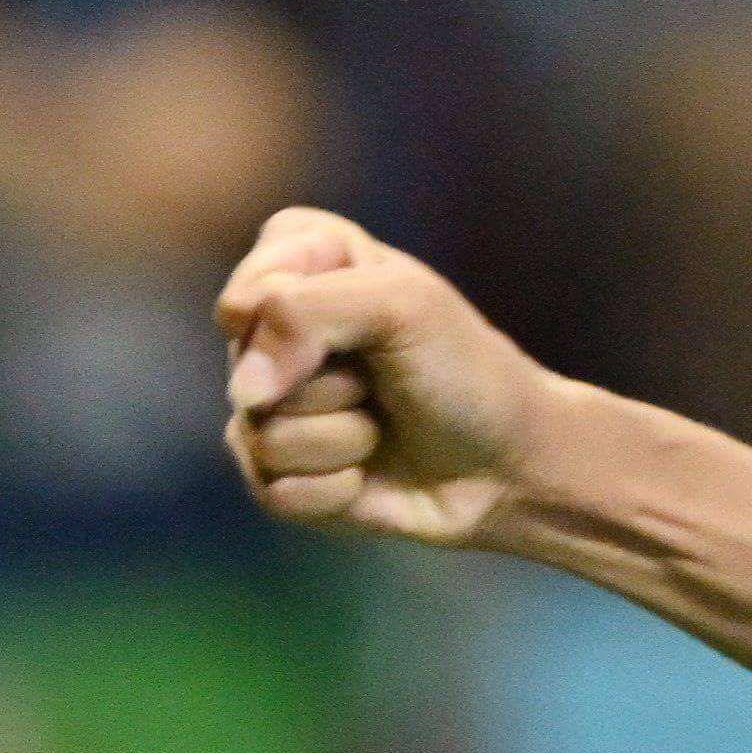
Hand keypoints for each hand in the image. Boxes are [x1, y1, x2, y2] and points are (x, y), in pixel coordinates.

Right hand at [217, 209, 559, 549]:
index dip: (299, 316)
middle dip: (331, 383)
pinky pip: (273, 490)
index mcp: (306, 262)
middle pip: (248, 367)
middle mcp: (278, 331)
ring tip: (381, 429)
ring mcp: (274, 405)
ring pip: (259, 433)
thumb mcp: (400, 305)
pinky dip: (334, 489)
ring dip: (340, 439)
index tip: (372, 318)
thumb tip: (245, 393)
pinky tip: (368, 477)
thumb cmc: (464, 369)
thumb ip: (303, 312)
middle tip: (383, 380)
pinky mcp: (280, 474)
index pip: (250, 288)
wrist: (506, 465)